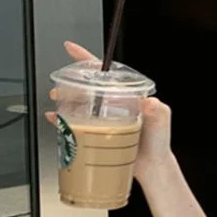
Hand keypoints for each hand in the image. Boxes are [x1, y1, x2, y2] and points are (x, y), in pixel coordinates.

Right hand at [45, 41, 172, 181]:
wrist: (152, 168)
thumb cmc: (158, 144)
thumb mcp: (161, 121)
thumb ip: (158, 111)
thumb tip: (151, 103)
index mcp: (127, 97)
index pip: (106, 74)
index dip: (88, 60)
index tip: (71, 49)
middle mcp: (114, 105)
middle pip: (88, 87)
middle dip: (71, 83)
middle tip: (59, 86)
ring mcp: (104, 119)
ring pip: (79, 103)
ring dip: (65, 99)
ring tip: (56, 99)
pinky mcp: (97, 134)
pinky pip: (75, 123)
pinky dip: (63, 120)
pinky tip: (55, 119)